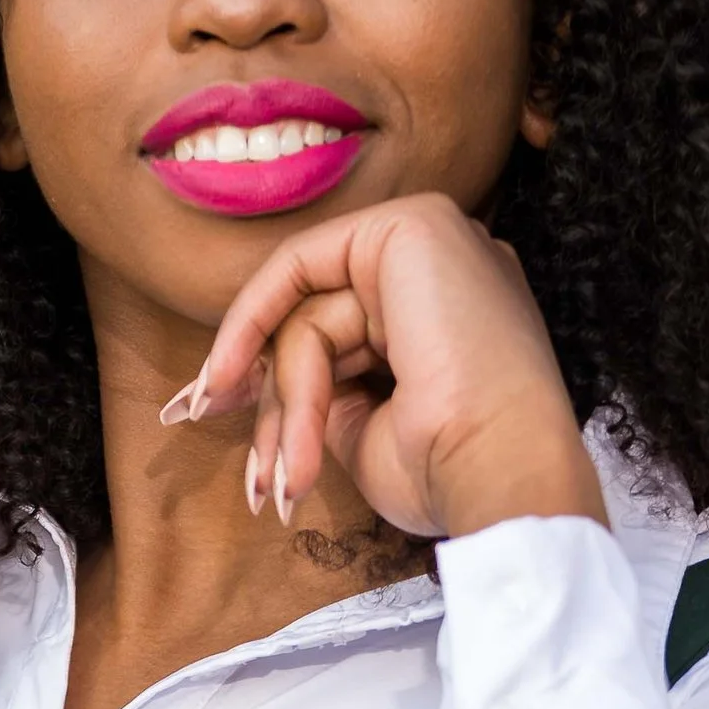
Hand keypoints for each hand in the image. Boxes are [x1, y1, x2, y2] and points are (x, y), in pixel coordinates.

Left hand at [169, 192, 605, 543]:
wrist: (499, 474)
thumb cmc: (445, 472)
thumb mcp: (364, 430)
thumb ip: (321, 387)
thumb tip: (250, 381)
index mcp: (444, 320)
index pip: (335, 333)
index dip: (268, 380)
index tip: (209, 420)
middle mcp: (443, 273)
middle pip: (315, 325)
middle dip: (270, 405)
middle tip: (254, 480)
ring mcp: (433, 241)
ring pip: (308, 316)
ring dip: (287, 405)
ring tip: (292, 473)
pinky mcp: (412, 227)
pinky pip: (297, 267)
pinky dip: (255, 327)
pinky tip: (231, 380)